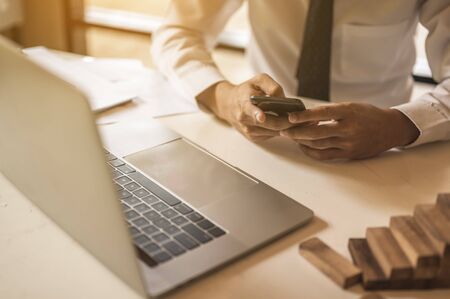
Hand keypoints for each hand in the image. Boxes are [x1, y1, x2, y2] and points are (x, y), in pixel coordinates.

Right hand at [197, 74, 293, 140]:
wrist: (228, 105)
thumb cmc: (246, 90)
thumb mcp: (258, 80)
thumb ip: (272, 86)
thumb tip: (284, 99)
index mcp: (244, 103)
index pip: (250, 110)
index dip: (257, 114)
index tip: (261, 117)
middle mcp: (245, 119)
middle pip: (271, 124)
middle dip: (288, 121)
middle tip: (302, 117)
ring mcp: (249, 130)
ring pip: (275, 131)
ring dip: (288, 127)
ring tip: (298, 119)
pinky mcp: (254, 138)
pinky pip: (273, 135)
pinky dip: (282, 130)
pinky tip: (287, 123)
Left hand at [280, 103, 419, 159]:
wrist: (390, 129)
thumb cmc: (367, 114)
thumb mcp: (351, 106)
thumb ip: (331, 112)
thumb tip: (306, 116)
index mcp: (349, 112)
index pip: (322, 113)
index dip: (304, 116)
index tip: (290, 117)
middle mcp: (349, 128)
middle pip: (317, 132)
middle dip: (297, 132)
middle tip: (283, 130)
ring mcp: (349, 143)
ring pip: (318, 144)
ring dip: (302, 141)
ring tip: (291, 137)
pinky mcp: (349, 154)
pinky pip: (325, 155)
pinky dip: (311, 152)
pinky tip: (304, 146)